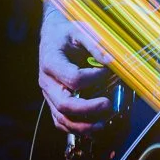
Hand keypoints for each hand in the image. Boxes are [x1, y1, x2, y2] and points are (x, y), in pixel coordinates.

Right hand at [38, 16, 113, 134]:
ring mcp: (48, 94)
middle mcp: (46, 81)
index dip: (94, 78)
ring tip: (102, 125)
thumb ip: (95, 44)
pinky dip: (75, 129)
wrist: (52, 35)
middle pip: (64, 104)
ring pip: (61, 118)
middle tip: (108, 105)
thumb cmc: (66, 32)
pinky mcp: (53, 101)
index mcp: (51, 61)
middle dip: (88, 109)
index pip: (73, 78)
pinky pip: (60, 121)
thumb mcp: (80, 30)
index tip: (108, 71)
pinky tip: (92, 129)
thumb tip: (113, 61)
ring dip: (82, 126)